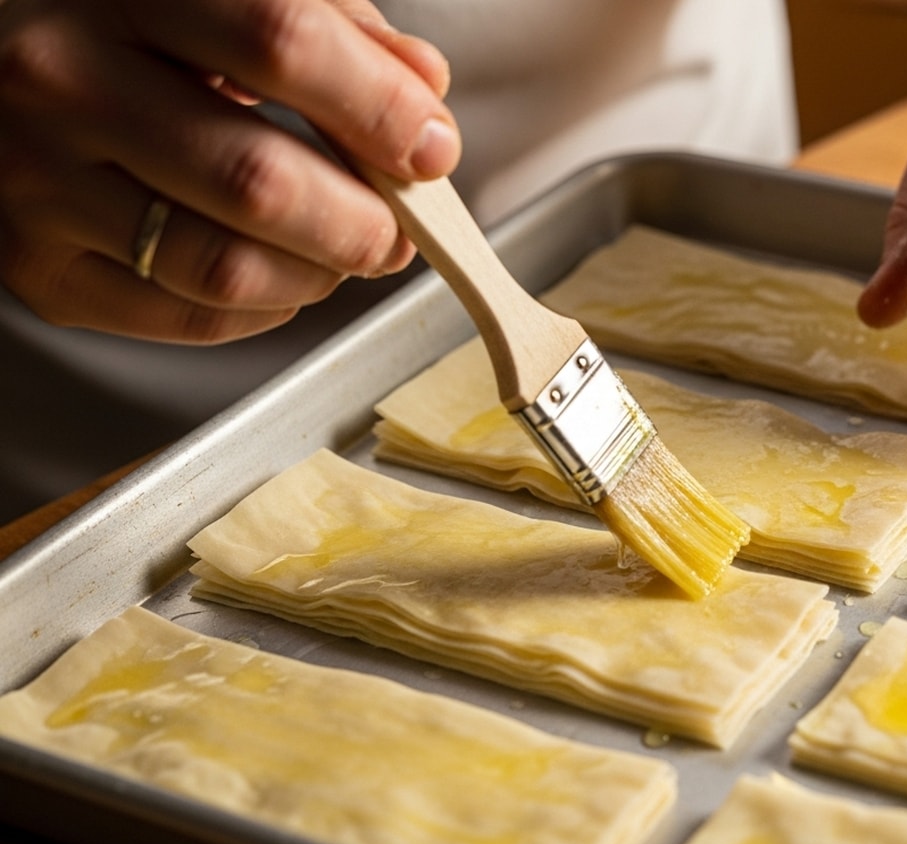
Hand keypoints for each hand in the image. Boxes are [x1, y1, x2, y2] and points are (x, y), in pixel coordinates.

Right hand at [0, 0, 459, 342]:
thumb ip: (330, 24)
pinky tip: (282, 273)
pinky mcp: (37, 265)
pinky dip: (266, 309)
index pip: (281, 42)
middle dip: (363, 221)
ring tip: (347, 251)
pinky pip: (186, 316)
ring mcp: (37, 179)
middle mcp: (63, 79)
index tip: (430, 147)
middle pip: (258, 179)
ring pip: (224, 266)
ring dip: (321, 274)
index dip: (380, 107)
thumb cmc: (120, 21)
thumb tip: (421, 92)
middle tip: (399, 226)